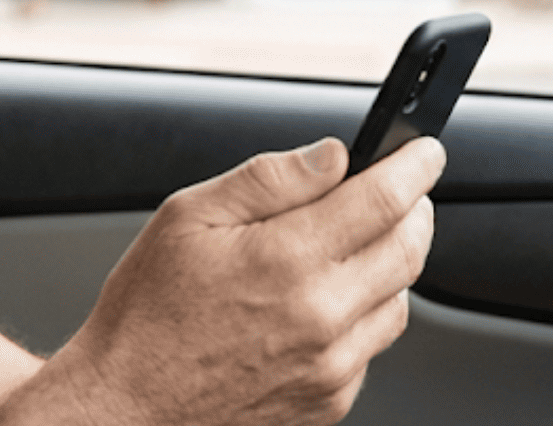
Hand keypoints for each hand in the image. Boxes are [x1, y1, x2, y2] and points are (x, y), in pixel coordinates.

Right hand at [44, 136, 442, 425]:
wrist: (129, 406)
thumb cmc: (146, 314)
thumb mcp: (187, 217)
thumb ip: (267, 180)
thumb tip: (330, 156)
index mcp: (286, 260)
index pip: (383, 201)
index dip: (414, 168)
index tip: (424, 152)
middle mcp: (321, 317)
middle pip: (408, 250)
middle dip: (415, 210)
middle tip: (403, 190)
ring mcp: (332, 366)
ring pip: (399, 301)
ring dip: (392, 263)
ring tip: (354, 244)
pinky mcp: (330, 400)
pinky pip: (371, 347)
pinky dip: (364, 314)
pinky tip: (325, 300)